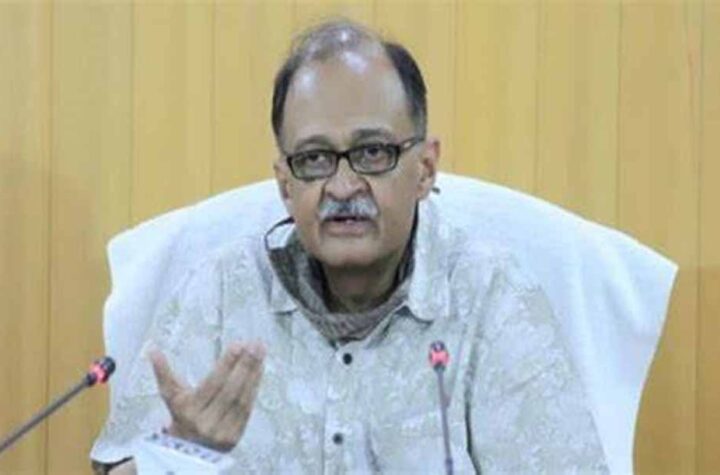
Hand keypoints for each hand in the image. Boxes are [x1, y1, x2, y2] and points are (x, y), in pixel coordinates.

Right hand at [149, 341, 265, 451]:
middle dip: (244, 365)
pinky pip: (248, 408)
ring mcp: (222, 431)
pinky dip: (255, 387)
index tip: (238, 344)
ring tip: (260, 352)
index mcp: (188, 410)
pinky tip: (260, 370)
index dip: (227, 364)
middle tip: (254, 345)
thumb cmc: (181, 415)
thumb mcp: (171, 396)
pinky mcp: (235, 436)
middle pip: (230, 390)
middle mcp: (205, 422)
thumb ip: (164, 373)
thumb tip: (153, 350)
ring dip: (254, 373)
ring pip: (242, 399)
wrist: (187, 450)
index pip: (213, 383)